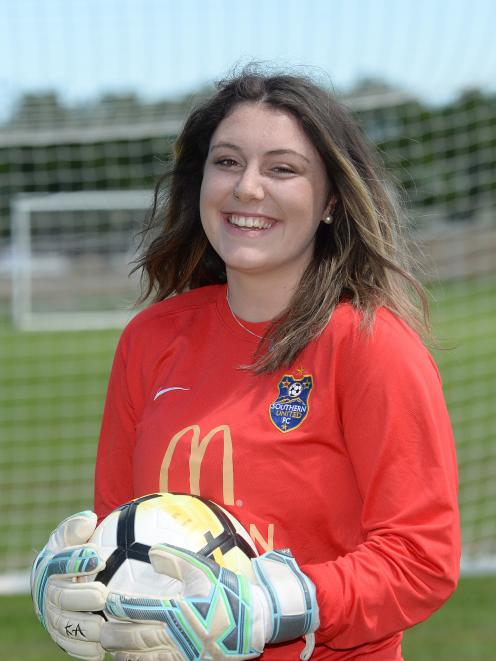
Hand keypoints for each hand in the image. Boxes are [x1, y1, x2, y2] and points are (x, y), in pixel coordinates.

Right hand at [31, 511, 107, 660]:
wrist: (64, 582)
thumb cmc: (74, 553)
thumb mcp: (72, 537)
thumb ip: (77, 528)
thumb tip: (88, 519)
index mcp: (51, 567)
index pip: (59, 563)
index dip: (77, 561)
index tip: (99, 557)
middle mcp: (48, 594)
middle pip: (61, 598)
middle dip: (81, 597)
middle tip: (103, 595)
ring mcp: (53, 617)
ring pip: (65, 625)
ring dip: (84, 627)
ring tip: (103, 624)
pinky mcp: (62, 637)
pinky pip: (70, 646)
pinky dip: (83, 649)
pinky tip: (100, 648)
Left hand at [101, 545, 318, 660]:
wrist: (253, 622)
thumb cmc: (227, 593)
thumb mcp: (204, 570)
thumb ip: (176, 560)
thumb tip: (152, 551)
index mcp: (177, 610)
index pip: (138, 609)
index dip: (118, 606)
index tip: (105, 601)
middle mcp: (175, 635)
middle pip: (135, 637)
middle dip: (113, 633)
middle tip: (98, 628)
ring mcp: (181, 654)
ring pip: (143, 656)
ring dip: (123, 651)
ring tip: (110, 646)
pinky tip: (133, 659)